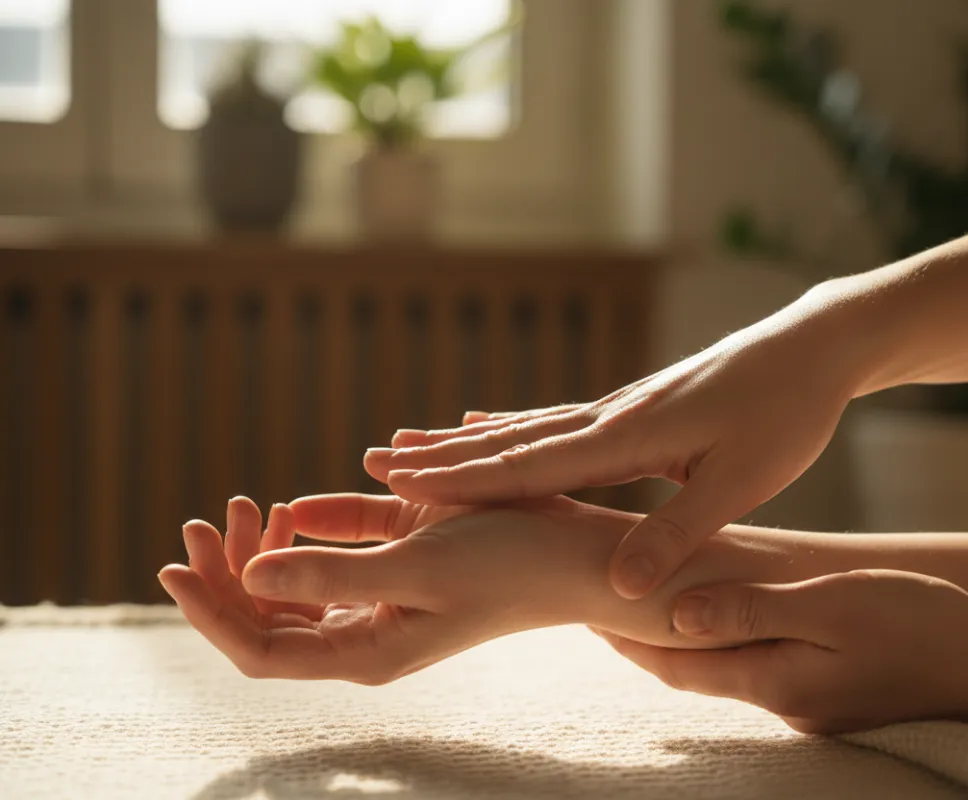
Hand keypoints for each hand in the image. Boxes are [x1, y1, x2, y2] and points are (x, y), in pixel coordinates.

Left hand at [158, 495, 489, 684]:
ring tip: (244, 504)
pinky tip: (290, 506)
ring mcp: (381, 596)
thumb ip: (332, 570)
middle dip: (228, 573)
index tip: (173, 565)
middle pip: (269, 615)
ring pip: (295, 584)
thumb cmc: (508, 566)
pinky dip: (305, 528)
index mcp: (365, 652)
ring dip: (261, 548)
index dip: (211, 613)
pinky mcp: (399, 560)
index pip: (260, 649)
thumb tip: (247, 574)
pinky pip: (334, 550)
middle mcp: (366, 631)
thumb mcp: (417, 567)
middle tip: (203, 520)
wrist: (574, 554)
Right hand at [364, 291, 868, 598]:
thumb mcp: (743, 482)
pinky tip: (487, 420)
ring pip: (525, 428)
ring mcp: (618, 409)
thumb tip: (619, 584)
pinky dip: (510, 426)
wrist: (812, 347)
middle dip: (442, 458)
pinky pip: (555, 422)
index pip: (531, 465)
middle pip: (511, 442)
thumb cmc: (785, 414)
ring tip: (410, 442)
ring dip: (464, 441)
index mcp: (629, 438)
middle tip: (375, 461)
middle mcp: (610, 418)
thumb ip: (679, 532)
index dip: (465, 479)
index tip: (403, 484)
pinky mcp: (632, 408)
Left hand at [594, 570, 967, 733]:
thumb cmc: (923, 628)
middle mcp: (783, 701)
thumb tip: (678, 614)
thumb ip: (755, 610)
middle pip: (693, 672)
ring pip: (725, 670)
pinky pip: (763, 668)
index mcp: (776, 680)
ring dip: (683, 644)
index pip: (678, 664)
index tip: (584, 610)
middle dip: (642, 643)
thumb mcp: (835, 606)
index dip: (627, 639)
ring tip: (645, 611)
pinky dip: (729, 644)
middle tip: (596, 609)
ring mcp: (810, 704)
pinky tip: (726, 622)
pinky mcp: (835, 695)